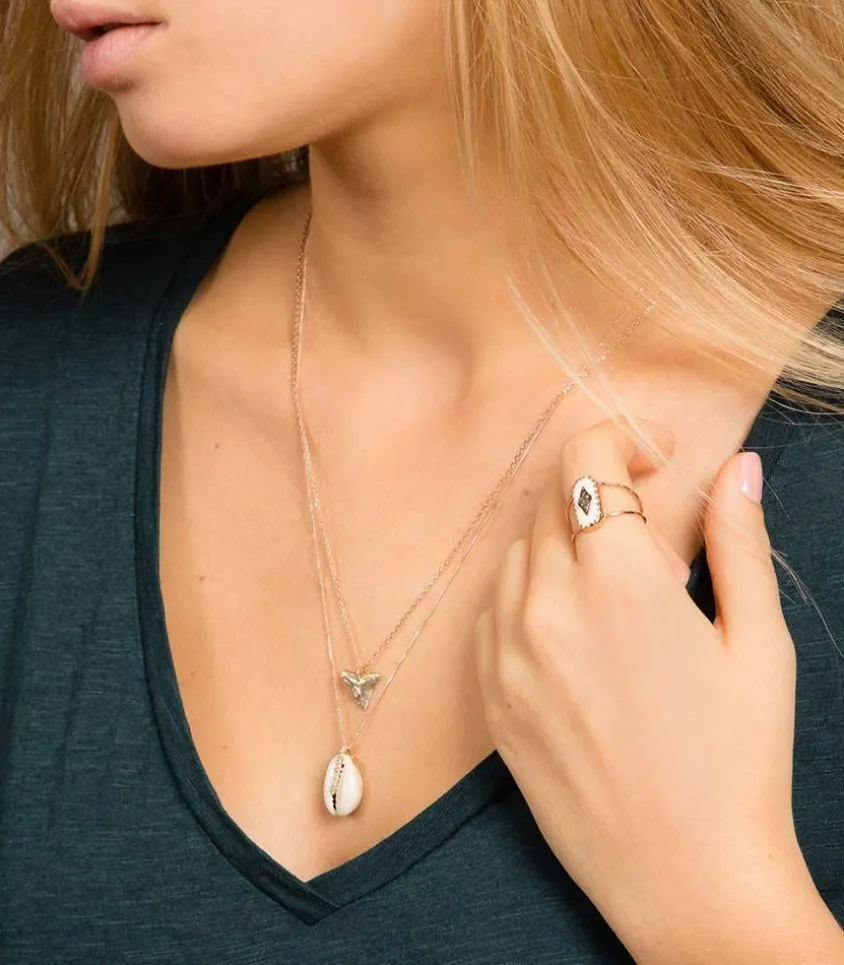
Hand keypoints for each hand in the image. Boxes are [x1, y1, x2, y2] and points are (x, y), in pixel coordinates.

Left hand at [475, 416, 807, 958]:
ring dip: (564, 548)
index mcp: (619, 580)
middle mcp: (547, 607)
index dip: (621, 438)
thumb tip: (738, 468)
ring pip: (520, 556)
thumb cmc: (738, 762)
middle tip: (651, 540)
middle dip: (601, 497)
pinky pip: (492, 614)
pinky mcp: (490, 700)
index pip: (587, 459)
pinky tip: (573, 635)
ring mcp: (507, 655)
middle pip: (554, 503)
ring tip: (616, 597)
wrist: (686, 878)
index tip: (655, 456)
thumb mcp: (756, 644)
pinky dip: (528, 599)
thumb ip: (738, 542)